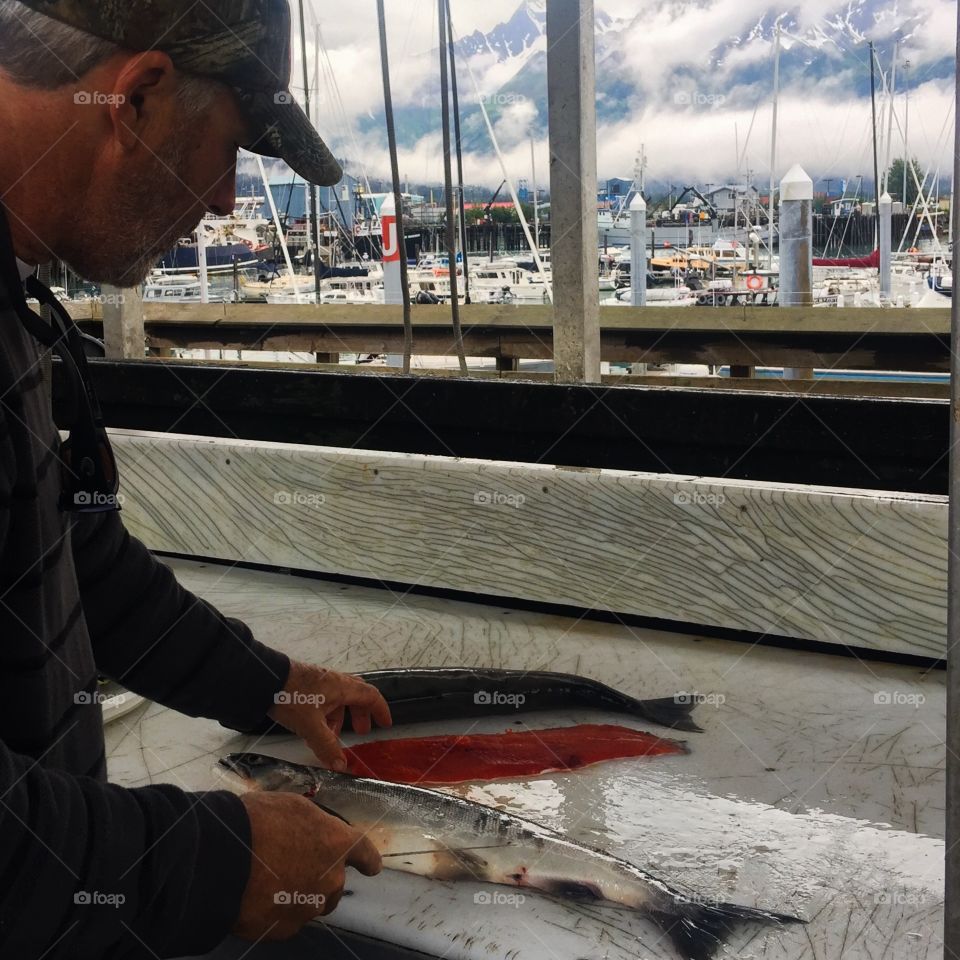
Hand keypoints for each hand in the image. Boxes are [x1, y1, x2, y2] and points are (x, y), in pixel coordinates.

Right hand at [232, 791, 380, 941]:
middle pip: (335, 885)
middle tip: (293, 866)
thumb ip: (313, 824)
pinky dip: (277, 911)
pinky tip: (258, 897)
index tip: (371, 867)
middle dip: (320, 878)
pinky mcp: (284, 929)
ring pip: (311, 905)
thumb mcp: (294, 807)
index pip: (365, 854)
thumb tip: (312, 833)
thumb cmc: (259, 821)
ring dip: (300, 896)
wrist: (222, 858)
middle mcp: (331, 880)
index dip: (368, 860)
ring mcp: (308, 908)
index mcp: (337, 844)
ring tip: (271, 881)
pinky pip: (286, 920)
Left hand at [268, 662, 391, 770]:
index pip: (371, 696)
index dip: (380, 710)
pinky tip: (315, 729)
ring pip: (339, 699)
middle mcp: (335, 682)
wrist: (265, 679)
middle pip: (356, 697)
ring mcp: (321, 681)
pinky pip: (326, 700)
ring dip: (340, 718)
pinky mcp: (307, 684)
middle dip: (360, 715)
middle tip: (361, 732)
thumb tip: (342, 766)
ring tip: (333, 737)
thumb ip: (326, 746)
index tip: (386, 724)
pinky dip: (327, 715)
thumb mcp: (311, 726)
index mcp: (343, 687)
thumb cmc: (293, 698)